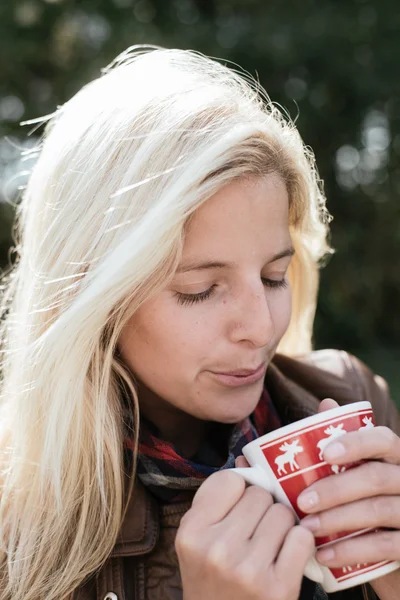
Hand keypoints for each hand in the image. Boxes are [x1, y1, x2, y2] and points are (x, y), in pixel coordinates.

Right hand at [176, 470, 314, 599]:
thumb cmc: (210, 581)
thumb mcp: (196, 541)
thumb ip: (216, 499)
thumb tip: (246, 458)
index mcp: (192, 532)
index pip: (230, 480)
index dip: (240, 489)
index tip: (240, 505)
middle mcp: (217, 549)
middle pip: (260, 495)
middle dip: (264, 506)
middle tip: (257, 528)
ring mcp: (249, 569)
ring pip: (283, 513)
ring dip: (283, 524)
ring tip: (271, 543)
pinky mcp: (278, 588)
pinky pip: (302, 538)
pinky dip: (299, 543)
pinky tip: (287, 555)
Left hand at [298, 399, 399, 574]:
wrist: (395, 559)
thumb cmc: (368, 504)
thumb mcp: (358, 475)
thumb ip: (338, 447)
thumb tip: (312, 415)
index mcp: (396, 457)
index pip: (381, 439)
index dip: (354, 443)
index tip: (324, 454)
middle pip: (376, 477)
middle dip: (335, 488)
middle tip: (302, 501)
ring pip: (379, 509)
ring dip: (337, 519)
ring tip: (307, 528)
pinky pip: (386, 546)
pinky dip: (352, 550)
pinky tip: (324, 554)